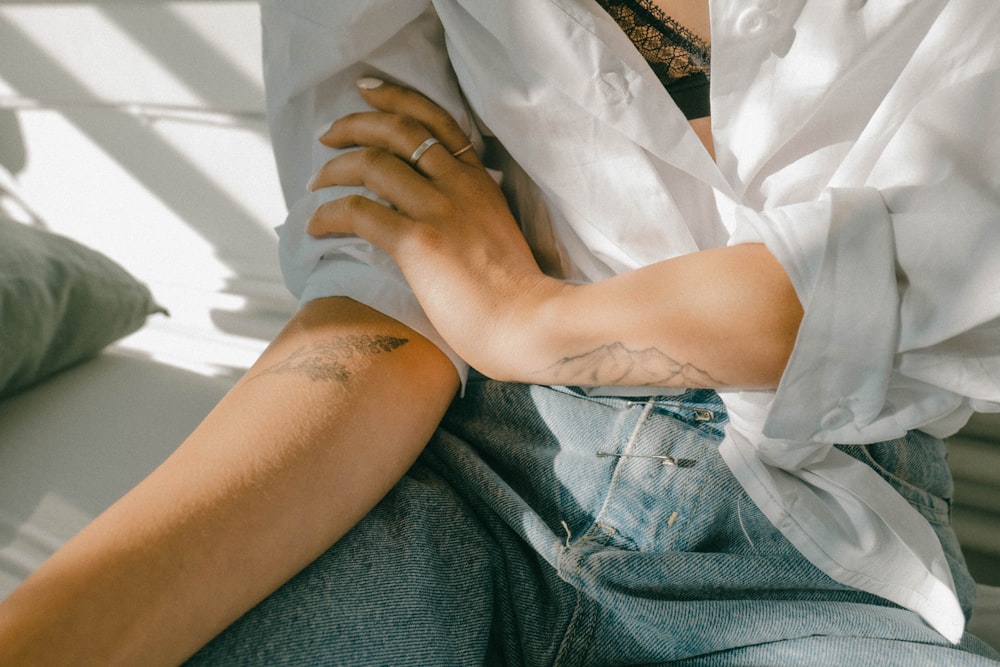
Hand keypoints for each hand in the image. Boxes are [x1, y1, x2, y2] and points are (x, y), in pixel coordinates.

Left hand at [307, 78, 566, 378]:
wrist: (529, 325)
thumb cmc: (515, 296)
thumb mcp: (497, 234)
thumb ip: (472, 214)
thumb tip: (438, 215)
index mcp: (480, 181)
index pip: (436, 120)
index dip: (396, 99)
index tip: (367, 92)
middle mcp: (459, 184)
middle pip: (398, 129)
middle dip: (354, 123)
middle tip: (327, 134)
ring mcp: (440, 209)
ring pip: (372, 162)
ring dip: (333, 169)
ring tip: (314, 183)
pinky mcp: (419, 241)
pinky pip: (358, 212)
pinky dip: (328, 215)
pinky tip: (315, 226)